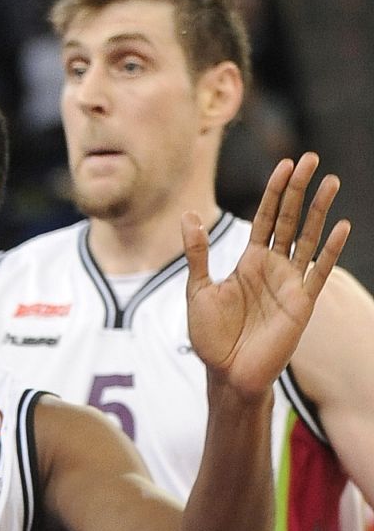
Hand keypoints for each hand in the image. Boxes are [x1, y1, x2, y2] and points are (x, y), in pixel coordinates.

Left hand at [184, 154, 349, 396]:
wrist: (227, 372)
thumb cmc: (211, 335)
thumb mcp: (198, 289)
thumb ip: (197, 253)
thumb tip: (188, 215)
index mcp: (249, 261)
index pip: (265, 217)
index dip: (274, 191)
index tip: (285, 164)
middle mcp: (273, 266)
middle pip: (289, 219)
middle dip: (299, 189)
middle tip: (312, 158)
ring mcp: (290, 282)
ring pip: (307, 237)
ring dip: (319, 210)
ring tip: (331, 181)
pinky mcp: (302, 302)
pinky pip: (319, 271)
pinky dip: (330, 249)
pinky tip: (342, 227)